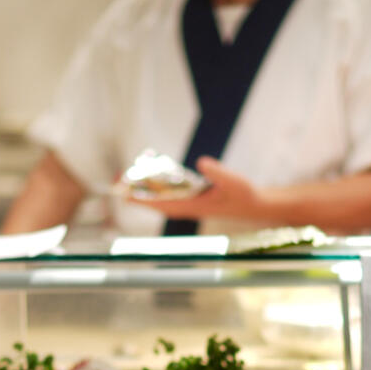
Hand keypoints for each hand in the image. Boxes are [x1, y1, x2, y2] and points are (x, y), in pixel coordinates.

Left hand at [128, 156, 262, 221]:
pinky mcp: (191, 199)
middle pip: (155, 202)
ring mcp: (188, 204)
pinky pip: (168, 195)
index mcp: (194, 205)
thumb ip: (219, 173)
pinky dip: (157, 188)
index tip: (125, 194)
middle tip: (118, 180)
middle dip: (137, 192)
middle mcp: (187, 207)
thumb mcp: (235, 181)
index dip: (143, 199)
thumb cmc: (244, 194)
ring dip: (145, 190)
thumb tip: (201, 162)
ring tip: (128, 177)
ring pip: (160, 199)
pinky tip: (150, 177)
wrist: (252, 205)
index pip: (163, 204)